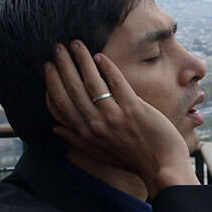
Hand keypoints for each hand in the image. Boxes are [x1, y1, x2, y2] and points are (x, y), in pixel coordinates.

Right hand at [44, 40, 198, 196]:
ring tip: (76, 44)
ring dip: (81, 60)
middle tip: (57, 48)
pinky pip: (116, 82)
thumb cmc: (133, 161)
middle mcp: (96, 124)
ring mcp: (114, 116)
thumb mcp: (100, 154)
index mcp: (86, 134)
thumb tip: (56, 128)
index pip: (60, 105)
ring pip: (91, 82)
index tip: (48, 67)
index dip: (51, 84)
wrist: (163, 167)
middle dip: (62, 66)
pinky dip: (107, 68)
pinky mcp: (134, 109)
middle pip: (72, 89)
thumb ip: (77, 140)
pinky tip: (100, 56)